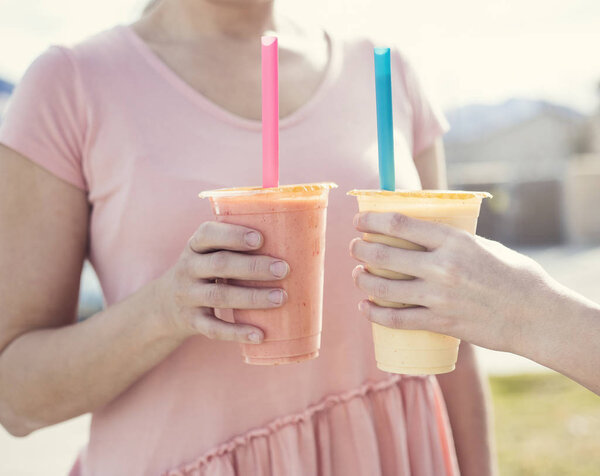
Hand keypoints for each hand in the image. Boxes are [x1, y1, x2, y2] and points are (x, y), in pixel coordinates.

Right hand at [156, 221, 288, 343]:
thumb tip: (298, 241)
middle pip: (220, 265)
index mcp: (196, 245)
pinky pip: (213, 328)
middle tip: (284, 269)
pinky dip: (237, 332)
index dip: (233, 235)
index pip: (208, 234)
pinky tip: (260, 334)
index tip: (260, 238)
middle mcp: (188, 268)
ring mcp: (188, 296)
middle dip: (253, 267)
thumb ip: (239, 246)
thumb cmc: (206, 269)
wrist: (165, 304)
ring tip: (281, 297)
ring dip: (252, 297)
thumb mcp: (210, 252)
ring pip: (219, 295)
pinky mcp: (191, 321)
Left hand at [350, 212, 553, 352]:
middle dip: (360, 249)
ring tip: (357, 275)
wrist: (535, 314)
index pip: (400, 225)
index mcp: (454, 240)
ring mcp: (439, 296)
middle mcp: (442, 266)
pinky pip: (396, 319)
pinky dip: (375, 313)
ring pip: (384, 288)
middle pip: (384, 255)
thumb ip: (451, 241)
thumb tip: (422, 234)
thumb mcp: (482, 245)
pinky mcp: (441, 321)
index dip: (372, 220)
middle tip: (354, 247)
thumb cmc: (513, 274)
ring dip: (362, 280)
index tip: (359, 220)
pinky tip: (365, 308)